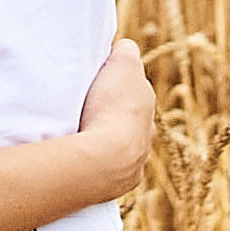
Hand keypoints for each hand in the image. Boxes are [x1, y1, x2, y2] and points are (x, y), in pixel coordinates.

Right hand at [68, 38, 155, 204]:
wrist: (104, 159)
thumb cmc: (111, 108)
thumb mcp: (121, 64)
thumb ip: (126, 51)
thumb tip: (125, 48)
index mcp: (147, 103)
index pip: (134, 85)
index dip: (116, 80)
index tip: (97, 80)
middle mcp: (147, 132)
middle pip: (129, 115)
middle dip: (112, 111)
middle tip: (88, 107)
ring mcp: (136, 160)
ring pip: (121, 143)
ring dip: (106, 137)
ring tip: (82, 133)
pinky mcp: (120, 182)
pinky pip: (109, 167)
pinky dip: (99, 160)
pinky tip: (84, 157)